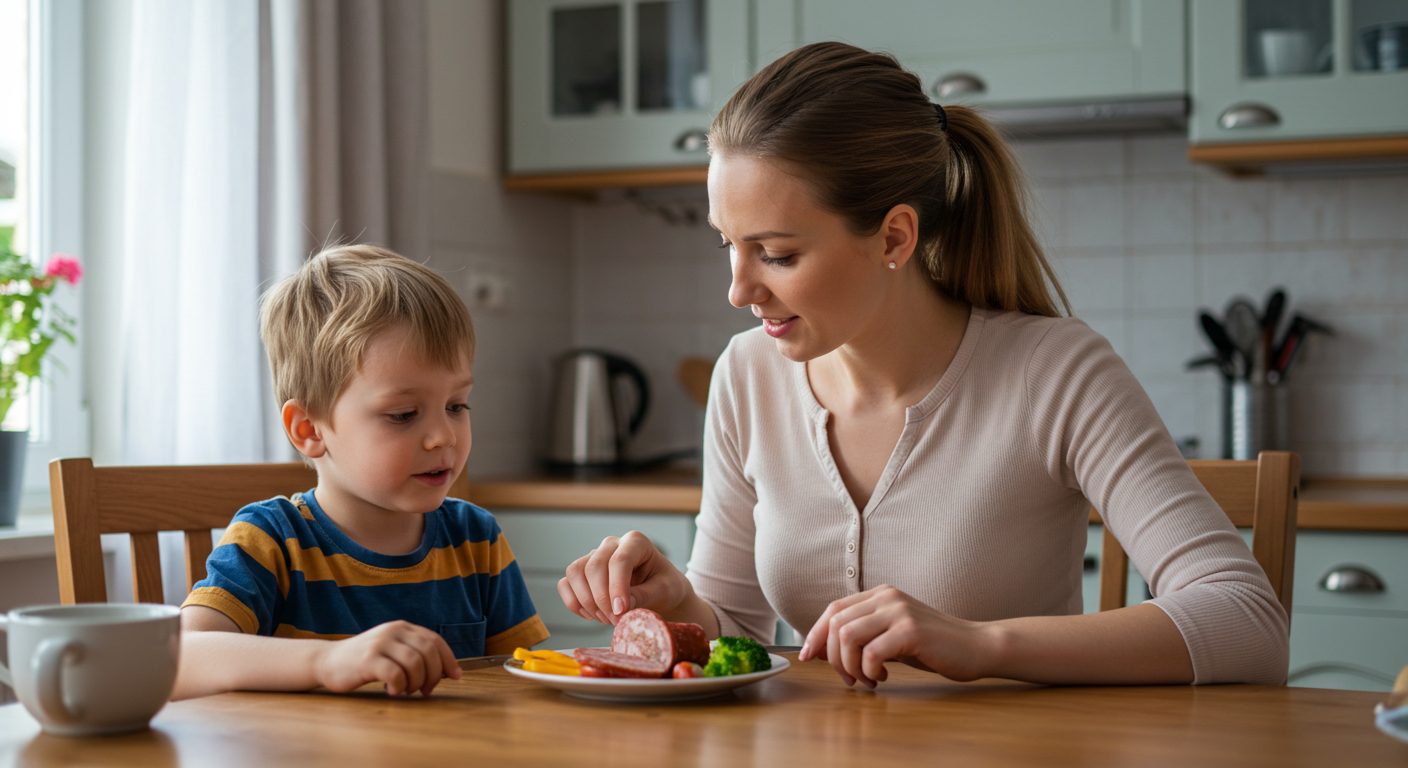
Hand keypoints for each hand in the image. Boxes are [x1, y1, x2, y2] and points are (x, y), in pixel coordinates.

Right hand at [312, 620, 460, 695]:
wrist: (328, 661)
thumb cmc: (365, 662)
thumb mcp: (392, 650)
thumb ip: (415, 655)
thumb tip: (447, 671)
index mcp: (402, 627)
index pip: (434, 640)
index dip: (448, 659)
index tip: (455, 676)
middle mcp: (393, 631)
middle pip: (428, 651)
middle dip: (434, 674)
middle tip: (426, 690)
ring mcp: (379, 643)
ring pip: (415, 663)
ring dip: (416, 682)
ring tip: (407, 690)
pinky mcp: (367, 659)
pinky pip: (395, 674)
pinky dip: (399, 686)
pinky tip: (392, 691)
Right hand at [557, 531, 692, 625]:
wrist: (660, 593)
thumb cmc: (665, 587)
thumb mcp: (665, 590)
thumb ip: (645, 595)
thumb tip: (621, 605)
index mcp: (636, 542)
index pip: (619, 560)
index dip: (617, 587)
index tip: (620, 612)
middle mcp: (612, 545)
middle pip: (594, 566)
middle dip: (602, 599)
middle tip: (617, 621)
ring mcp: (594, 557)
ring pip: (575, 572)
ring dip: (587, 601)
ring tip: (606, 619)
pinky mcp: (582, 572)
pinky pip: (565, 584)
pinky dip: (574, 603)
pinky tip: (593, 616)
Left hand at [799, 584, 993, 687]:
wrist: (976, 646)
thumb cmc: (933, 646)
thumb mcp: (891, 636)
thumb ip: (862, 638)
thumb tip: (822, 650)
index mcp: (880, 595)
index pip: (833, 609)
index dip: (816, 634)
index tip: (807, 657)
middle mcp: (887, 597)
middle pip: (837, 623)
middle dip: (833, 657)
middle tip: (849, 679)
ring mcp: (899, 612)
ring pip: (848, 636)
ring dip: (850, 666)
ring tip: (866, 680)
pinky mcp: (911, 631)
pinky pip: (871, 652)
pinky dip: (870, 671)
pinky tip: (883, 678)